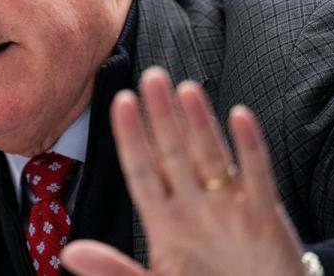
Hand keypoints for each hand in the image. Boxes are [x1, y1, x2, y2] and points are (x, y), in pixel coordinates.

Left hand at [61, 67, 305, 275]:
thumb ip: (113, 270)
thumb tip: (69, 252)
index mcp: (165, 222)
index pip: (143, 170)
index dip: (131, 137)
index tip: (120, 102)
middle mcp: (195, 206)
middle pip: (174, 152)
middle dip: (162, 116)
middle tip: (151, 76)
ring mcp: (229, 207)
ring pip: (211, 154)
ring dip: (199, 122)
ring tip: (186, 89)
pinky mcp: (264, 216)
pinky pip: (257, 175)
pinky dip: (249, 147)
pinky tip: (239, 116)